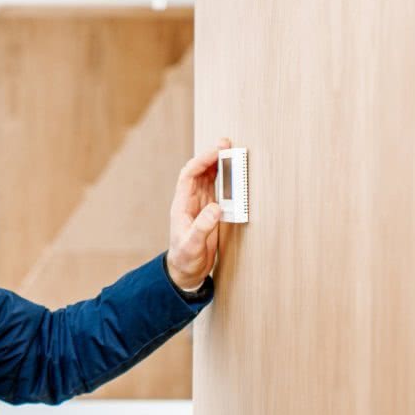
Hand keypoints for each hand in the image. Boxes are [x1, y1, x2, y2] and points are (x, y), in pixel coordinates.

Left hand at [167, 137, 231, 289]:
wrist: (186, 271)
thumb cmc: (185, 258)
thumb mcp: (192, 244)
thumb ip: (203, 227)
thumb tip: (216, 208)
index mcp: (182, 205)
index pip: (189, 175)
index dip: (202, 161)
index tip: (217, 152)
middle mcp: (190, 201)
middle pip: (199, 171)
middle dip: (211, 156)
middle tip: (226, 143)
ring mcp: (200, 205)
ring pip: (208, 178)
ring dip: (218, 164)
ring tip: (230, 151)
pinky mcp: (210, 212)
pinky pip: (217, 190)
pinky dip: (224, 179)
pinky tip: (233, 172)